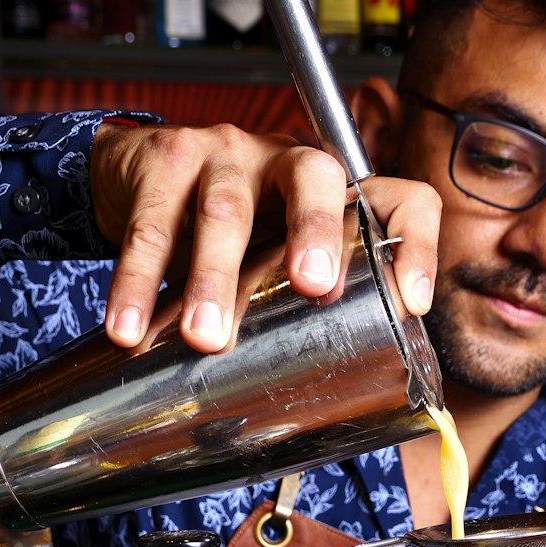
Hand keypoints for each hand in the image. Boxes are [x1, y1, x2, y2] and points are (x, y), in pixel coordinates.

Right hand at [90, 122, 439, 350]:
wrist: (135, 170)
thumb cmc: (227, 228)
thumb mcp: (277, 252)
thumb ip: (302, 300)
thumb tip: (338, 392)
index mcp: (333, 190)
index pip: (397, 197)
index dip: (416, 242)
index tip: (413, 301)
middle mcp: (285, 159)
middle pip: (314, 178)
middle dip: (314, 232)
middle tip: (313, 287)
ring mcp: (224, 154)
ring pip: (224, 210)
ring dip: (214, 278)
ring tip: (207, 338)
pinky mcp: (163, 160)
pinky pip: (150, 226)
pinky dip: (135, 282)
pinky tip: (129, 327)